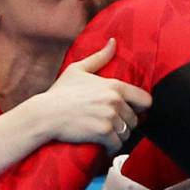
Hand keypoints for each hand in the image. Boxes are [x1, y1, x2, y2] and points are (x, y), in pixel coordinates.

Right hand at [39, 39, 151, 154]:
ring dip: (118, 137)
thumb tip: (113, 42)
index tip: (130, 112)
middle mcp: (116, 101)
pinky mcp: (103, 133)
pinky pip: (117, 145)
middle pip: (135, 120)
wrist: (44, 114)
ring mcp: (110, 117)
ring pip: (127, 134)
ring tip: (105, 135)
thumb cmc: (60, 93)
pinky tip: (103, 146)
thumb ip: (100, 57)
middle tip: (110, 125)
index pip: (145, 100)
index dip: (139, 108)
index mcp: (115, 86)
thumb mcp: (78, 70)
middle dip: (125, 124)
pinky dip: (111, 148)